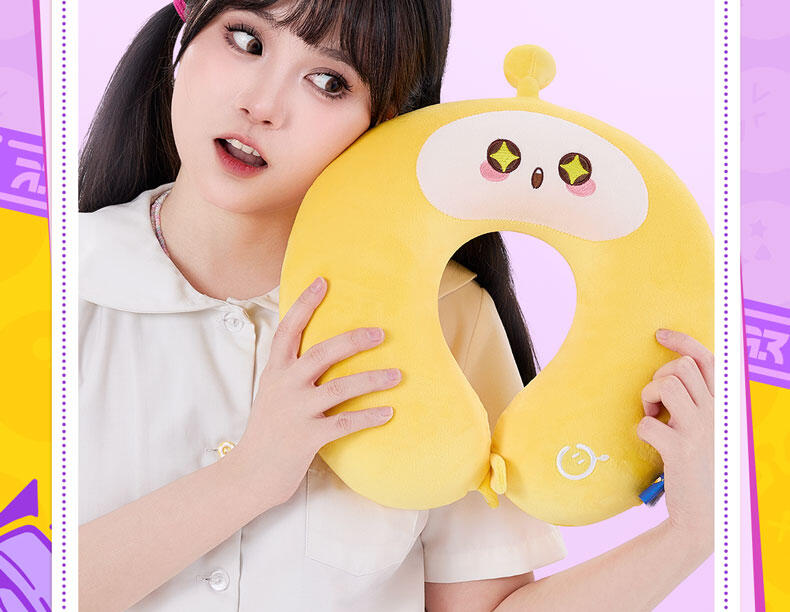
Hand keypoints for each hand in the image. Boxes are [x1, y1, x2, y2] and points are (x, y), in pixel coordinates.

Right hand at [232, 276, 400, 505]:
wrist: (248, 474)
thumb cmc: (267, 430)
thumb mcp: (272, 393)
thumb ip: (290, 371)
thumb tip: (321, 349)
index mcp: (275, 371)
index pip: (288, 329)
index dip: (304, 304)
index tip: (323, 281)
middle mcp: (285, 386)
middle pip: (322, 352)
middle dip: (353, 340)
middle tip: (380, 332)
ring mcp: (296, 411)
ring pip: (340, 387)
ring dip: (372, 380)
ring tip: (397, 375)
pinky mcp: (308, 437)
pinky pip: (345, 422)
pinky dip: (369, 417)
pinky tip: (389, 412)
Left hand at [636, 328, 713, 557]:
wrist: (705, 519)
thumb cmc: (702, 471)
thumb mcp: (711, 433)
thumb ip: (699, 406)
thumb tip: (671, 376)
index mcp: (725, 408)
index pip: (708, 360)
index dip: (682, 342)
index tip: (660, 334)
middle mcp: (717, 415)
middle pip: (681, 368)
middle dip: (658, 378)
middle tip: (655, 404)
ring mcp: (701, 431)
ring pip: (666, 384)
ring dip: (648, 398)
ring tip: (652, 418)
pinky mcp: (680, 450)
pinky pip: (648, 423)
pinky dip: (641, 430)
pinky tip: (650, 443)